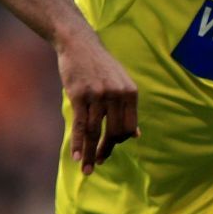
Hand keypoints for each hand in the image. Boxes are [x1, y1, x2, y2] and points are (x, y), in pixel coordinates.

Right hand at [57, 31, 138, 173]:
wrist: (79, 44)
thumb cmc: (100, 66)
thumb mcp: (121, 83)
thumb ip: (128, 108)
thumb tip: (135, 135)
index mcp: (131, 93)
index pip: (128, 127)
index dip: (120, 141)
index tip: (110, 149)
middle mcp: (117, 95)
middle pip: (114, 132)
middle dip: (105, 150)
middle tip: (98, 162)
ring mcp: (98, 95)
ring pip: (95, 132)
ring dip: (90, 153)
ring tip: (87, 169)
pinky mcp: (79, 96)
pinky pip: (80, 125)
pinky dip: (78, 143)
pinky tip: (76, 157)